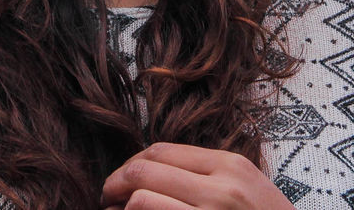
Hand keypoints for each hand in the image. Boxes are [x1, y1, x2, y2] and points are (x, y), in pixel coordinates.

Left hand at [100, 142, 297, 208]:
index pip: (160, 151)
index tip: (121, 178)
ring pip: (142, 200)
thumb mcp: (245, 187)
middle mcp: (221, 189)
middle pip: (144, 171)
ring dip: (121, 208)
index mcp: (230, 166)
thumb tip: (145, 172)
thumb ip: (205, 174)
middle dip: (115, 183)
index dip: (131, 163)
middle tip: (108, 198)